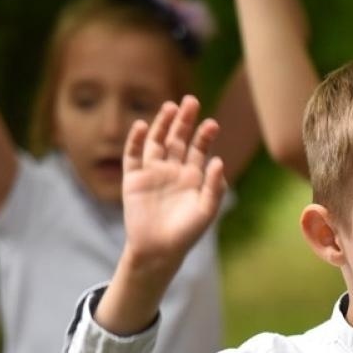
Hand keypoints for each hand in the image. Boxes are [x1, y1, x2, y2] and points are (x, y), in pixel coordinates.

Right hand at [120, 95, 226, 269]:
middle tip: (191, 101)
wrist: (159, 250)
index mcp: (192, 176)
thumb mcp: (206, 210)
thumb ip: (214, 187)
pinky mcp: (133, 179)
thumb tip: (219, 160)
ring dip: (162, 124)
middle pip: (178, 138)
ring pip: (156, 141)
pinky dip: (136, 140)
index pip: (199, 148)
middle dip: (184, 121)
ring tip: (170, 108)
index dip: (204, 135)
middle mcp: (172, 169)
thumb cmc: (187, 233)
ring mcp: (152, 172)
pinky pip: (133, 155)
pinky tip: (142, 126)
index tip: (212, 123)